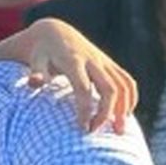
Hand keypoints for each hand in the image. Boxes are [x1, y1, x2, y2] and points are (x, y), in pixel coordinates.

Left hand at [21, 18, 136, 133]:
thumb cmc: (42, 53)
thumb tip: (34, 82)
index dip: (85, 109)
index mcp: (73, 61)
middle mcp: (92, 61)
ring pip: (123, 85)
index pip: (83, 88)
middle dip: (106, 112)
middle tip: (95, 132)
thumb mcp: (35, 60)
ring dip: (124, 108)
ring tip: (118, 131)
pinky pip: (127, 81)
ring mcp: (104, 62)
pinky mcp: (110, 64)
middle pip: (108, 88)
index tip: (82, 128)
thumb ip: (36, 72)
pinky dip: (130, 98)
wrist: (56, 32)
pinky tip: (125, 115)